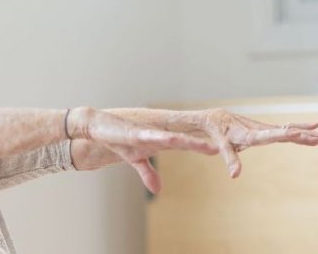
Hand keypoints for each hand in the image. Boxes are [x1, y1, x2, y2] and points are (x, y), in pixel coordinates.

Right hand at [69, 108, 219, 193]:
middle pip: (184, 141)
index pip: (184, 144)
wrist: (99, 126)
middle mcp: (157, 135)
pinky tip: (171, 140)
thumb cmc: (119, 140)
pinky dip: (161, 138)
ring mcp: (147, 133)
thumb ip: (148, 174)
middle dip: (200, 145)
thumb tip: (158, 190)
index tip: (218, 150)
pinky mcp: (134, 133)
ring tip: (205, 147)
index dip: (200, 147)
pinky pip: (150, 136)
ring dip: (190, 143)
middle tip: (219, 149)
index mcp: (159, 141)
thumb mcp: (134, 160)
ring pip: (173, 138)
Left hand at [191, 109, 317, 178]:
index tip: (298, 133)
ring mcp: (264, 128)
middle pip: (284, 132)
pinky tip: (312, 127)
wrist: (217, 118)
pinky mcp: (266, 129)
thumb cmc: (218, 133)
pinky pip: (285, 129)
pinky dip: (299, 128)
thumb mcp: (222, 146)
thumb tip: (235, 176)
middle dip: (303, 135)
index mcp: (249, 134)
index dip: (283, 134)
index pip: (269, 134)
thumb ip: (230, 159)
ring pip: (288, 130)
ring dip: (306, 132)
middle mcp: (260, 129)